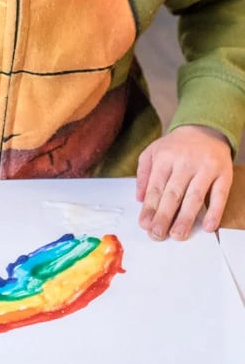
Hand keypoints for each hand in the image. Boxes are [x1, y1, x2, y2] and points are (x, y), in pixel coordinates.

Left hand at [137, 125, 232, 240]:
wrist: (205, 128)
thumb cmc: (175, 146)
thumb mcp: (152, 152)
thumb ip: (144, 174)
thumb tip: (140, 198)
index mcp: (165, 158)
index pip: (156, 187)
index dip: (150, 208)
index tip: (144, 224)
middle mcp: (185, 162)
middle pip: (173, 193)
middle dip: (164, 216)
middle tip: (157, 234)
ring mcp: (205, 168)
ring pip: (194, 196)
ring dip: (186, 218)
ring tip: (178, 235)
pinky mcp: (223, 174)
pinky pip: (219, 195)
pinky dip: (214, 212)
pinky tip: (207, 226)